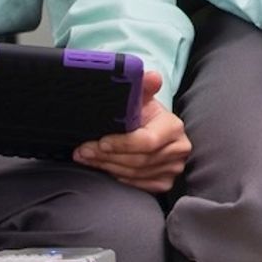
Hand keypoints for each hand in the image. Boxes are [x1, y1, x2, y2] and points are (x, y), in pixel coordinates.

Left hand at [74, 70, 188, 193]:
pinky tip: (104, 166)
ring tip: (86, 157)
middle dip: (106, 156)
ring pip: (135, 173)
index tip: (100, 141)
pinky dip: (118, 176)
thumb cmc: (145, 113)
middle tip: (83, 150)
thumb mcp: (141, 97)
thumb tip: (151, 76)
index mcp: (174, 127)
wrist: (154, 130)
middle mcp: (178, 149)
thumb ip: (143, 85)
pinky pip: (137, 184)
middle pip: (138, 160)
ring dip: (107, 166)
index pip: (147, 141)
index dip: (122, 144)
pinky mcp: (164, 182)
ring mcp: (173, 168)